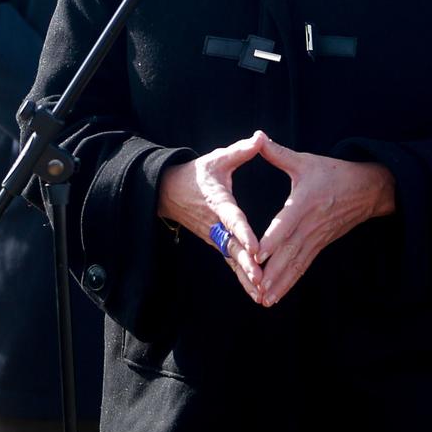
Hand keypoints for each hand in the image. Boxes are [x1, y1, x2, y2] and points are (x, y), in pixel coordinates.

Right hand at [157, 133, 266, 299]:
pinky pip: (231, 263)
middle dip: (246, 264)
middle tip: (261, 279)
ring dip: (246, 277)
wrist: (168, 192)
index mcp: (218, 202)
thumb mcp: (216, 159)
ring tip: (262, 293)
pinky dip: (242, 279)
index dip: (243, 233)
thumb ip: (240, 151)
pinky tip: (257, 294)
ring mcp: (214, 237)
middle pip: (232, 247)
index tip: (255, 247)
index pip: (232, 219)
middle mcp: (215, 224)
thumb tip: (260, 138)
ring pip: (232, 259)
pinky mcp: (216, 244)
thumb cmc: (197, 174)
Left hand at [252, 135, 395, 306]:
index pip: (285, 224)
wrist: (367, 189)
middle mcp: (310, 225)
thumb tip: (257, 136)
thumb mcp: (306, 160)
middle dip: (272, 271)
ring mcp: (316, 238)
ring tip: (262, 298)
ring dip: (279, 282)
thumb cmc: (333, 173)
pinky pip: (303, 266)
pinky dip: (290, 282)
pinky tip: (276, 295)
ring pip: (295, 264)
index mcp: (304, 203)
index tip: (257, 255)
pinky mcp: (320, 245)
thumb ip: (278, 153)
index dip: (272, 240)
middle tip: (254, 287)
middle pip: (289, 251)